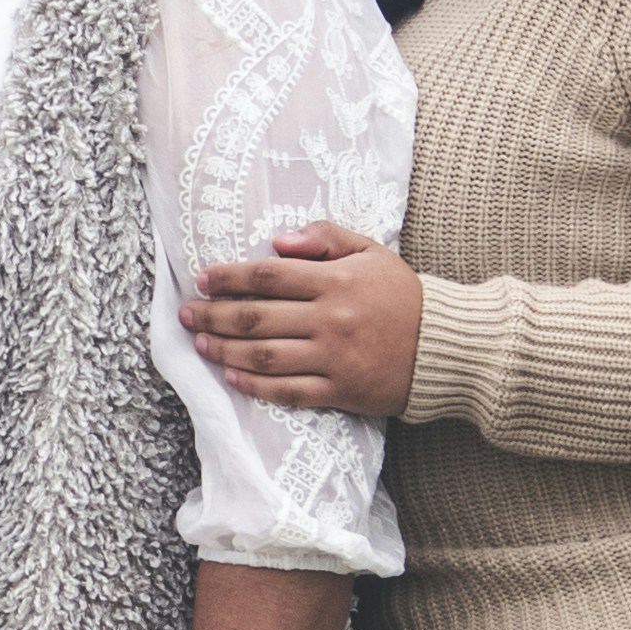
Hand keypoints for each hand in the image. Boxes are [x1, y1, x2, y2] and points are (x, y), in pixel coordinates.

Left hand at [181, 220, 421, 416]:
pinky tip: (233, 377)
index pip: (268, 277)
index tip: (203, 280)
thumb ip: (325, 239)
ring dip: (226, 351)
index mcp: (335, 281)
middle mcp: (330, 319)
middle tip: (187, 315)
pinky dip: (256, 385)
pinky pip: (289, 391)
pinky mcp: (340, 390)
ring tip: (201, 345)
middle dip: (214, 316)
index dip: (229, 278)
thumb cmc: (402, 295)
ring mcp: (334, 358)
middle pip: (257, 318)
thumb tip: (278, 241)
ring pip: (265, 356)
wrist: (443, 346)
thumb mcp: (370, 252)